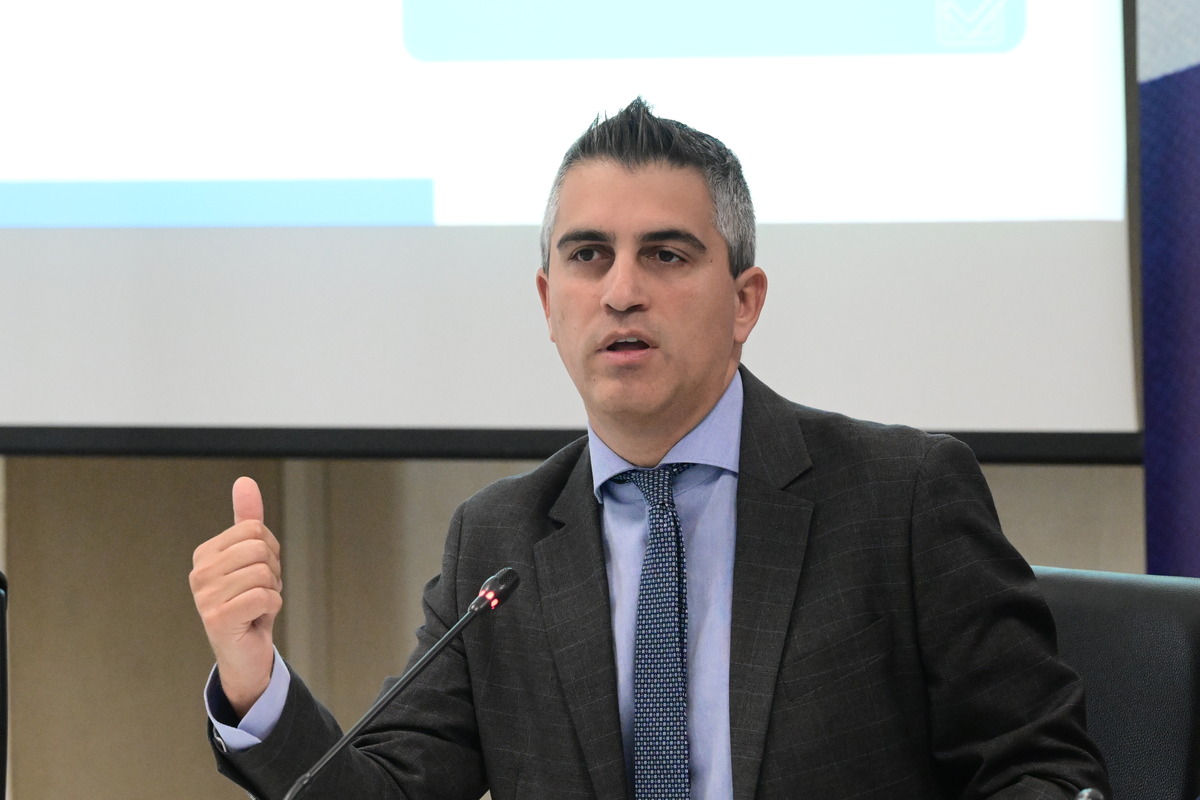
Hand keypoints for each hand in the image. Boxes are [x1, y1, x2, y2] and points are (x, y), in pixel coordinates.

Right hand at [189, 477, 282, 716]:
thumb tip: (245, 481)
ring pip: (264, 573)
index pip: (254, 529)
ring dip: (273, 591)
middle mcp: (200, 572)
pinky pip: (264, 597)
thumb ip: (248, 519)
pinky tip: (257, 619)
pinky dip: (272, 608)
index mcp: (206, 553)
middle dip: (273, 570)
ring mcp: (205, 596)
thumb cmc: (249, 603)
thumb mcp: (251, 558)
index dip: (270, 550)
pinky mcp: (218, 618)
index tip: (260, 572)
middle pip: (260, 548)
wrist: (246, 652)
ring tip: (257, 606)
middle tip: (261, 591)